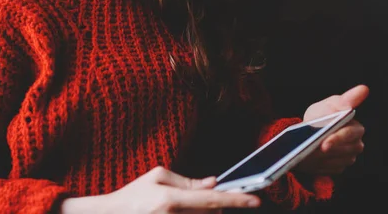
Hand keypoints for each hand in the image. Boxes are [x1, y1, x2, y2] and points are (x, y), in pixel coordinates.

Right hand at [60, 166, 260, 213]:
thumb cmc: (132, 196)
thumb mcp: (156, 177)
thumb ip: (186, 180)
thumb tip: (212, 182)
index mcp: (169, 199)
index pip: (211, 199)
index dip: (236, 199)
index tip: (256, 199)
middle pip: (210, 212)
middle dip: (213, 205)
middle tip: (193, 198)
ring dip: (201, 212)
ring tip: (175, 205)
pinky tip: (177, 210)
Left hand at [296, 85, 368, 174]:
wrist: (308, 131)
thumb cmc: (322, 115)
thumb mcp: (329, 105)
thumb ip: (346, 100)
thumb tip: (364, 89)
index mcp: (355, 127)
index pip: (349, 135)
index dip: (337, 139)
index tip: (325, 143)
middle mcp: (356, 144)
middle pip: (345, 151)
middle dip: (328, 150)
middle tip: (312, 149)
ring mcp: (349, 157)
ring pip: (338, 161)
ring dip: (322, 158)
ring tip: (308, 153)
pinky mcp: (340, 166)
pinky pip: (332, 169)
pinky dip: (320, 165)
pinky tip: (312, 160)